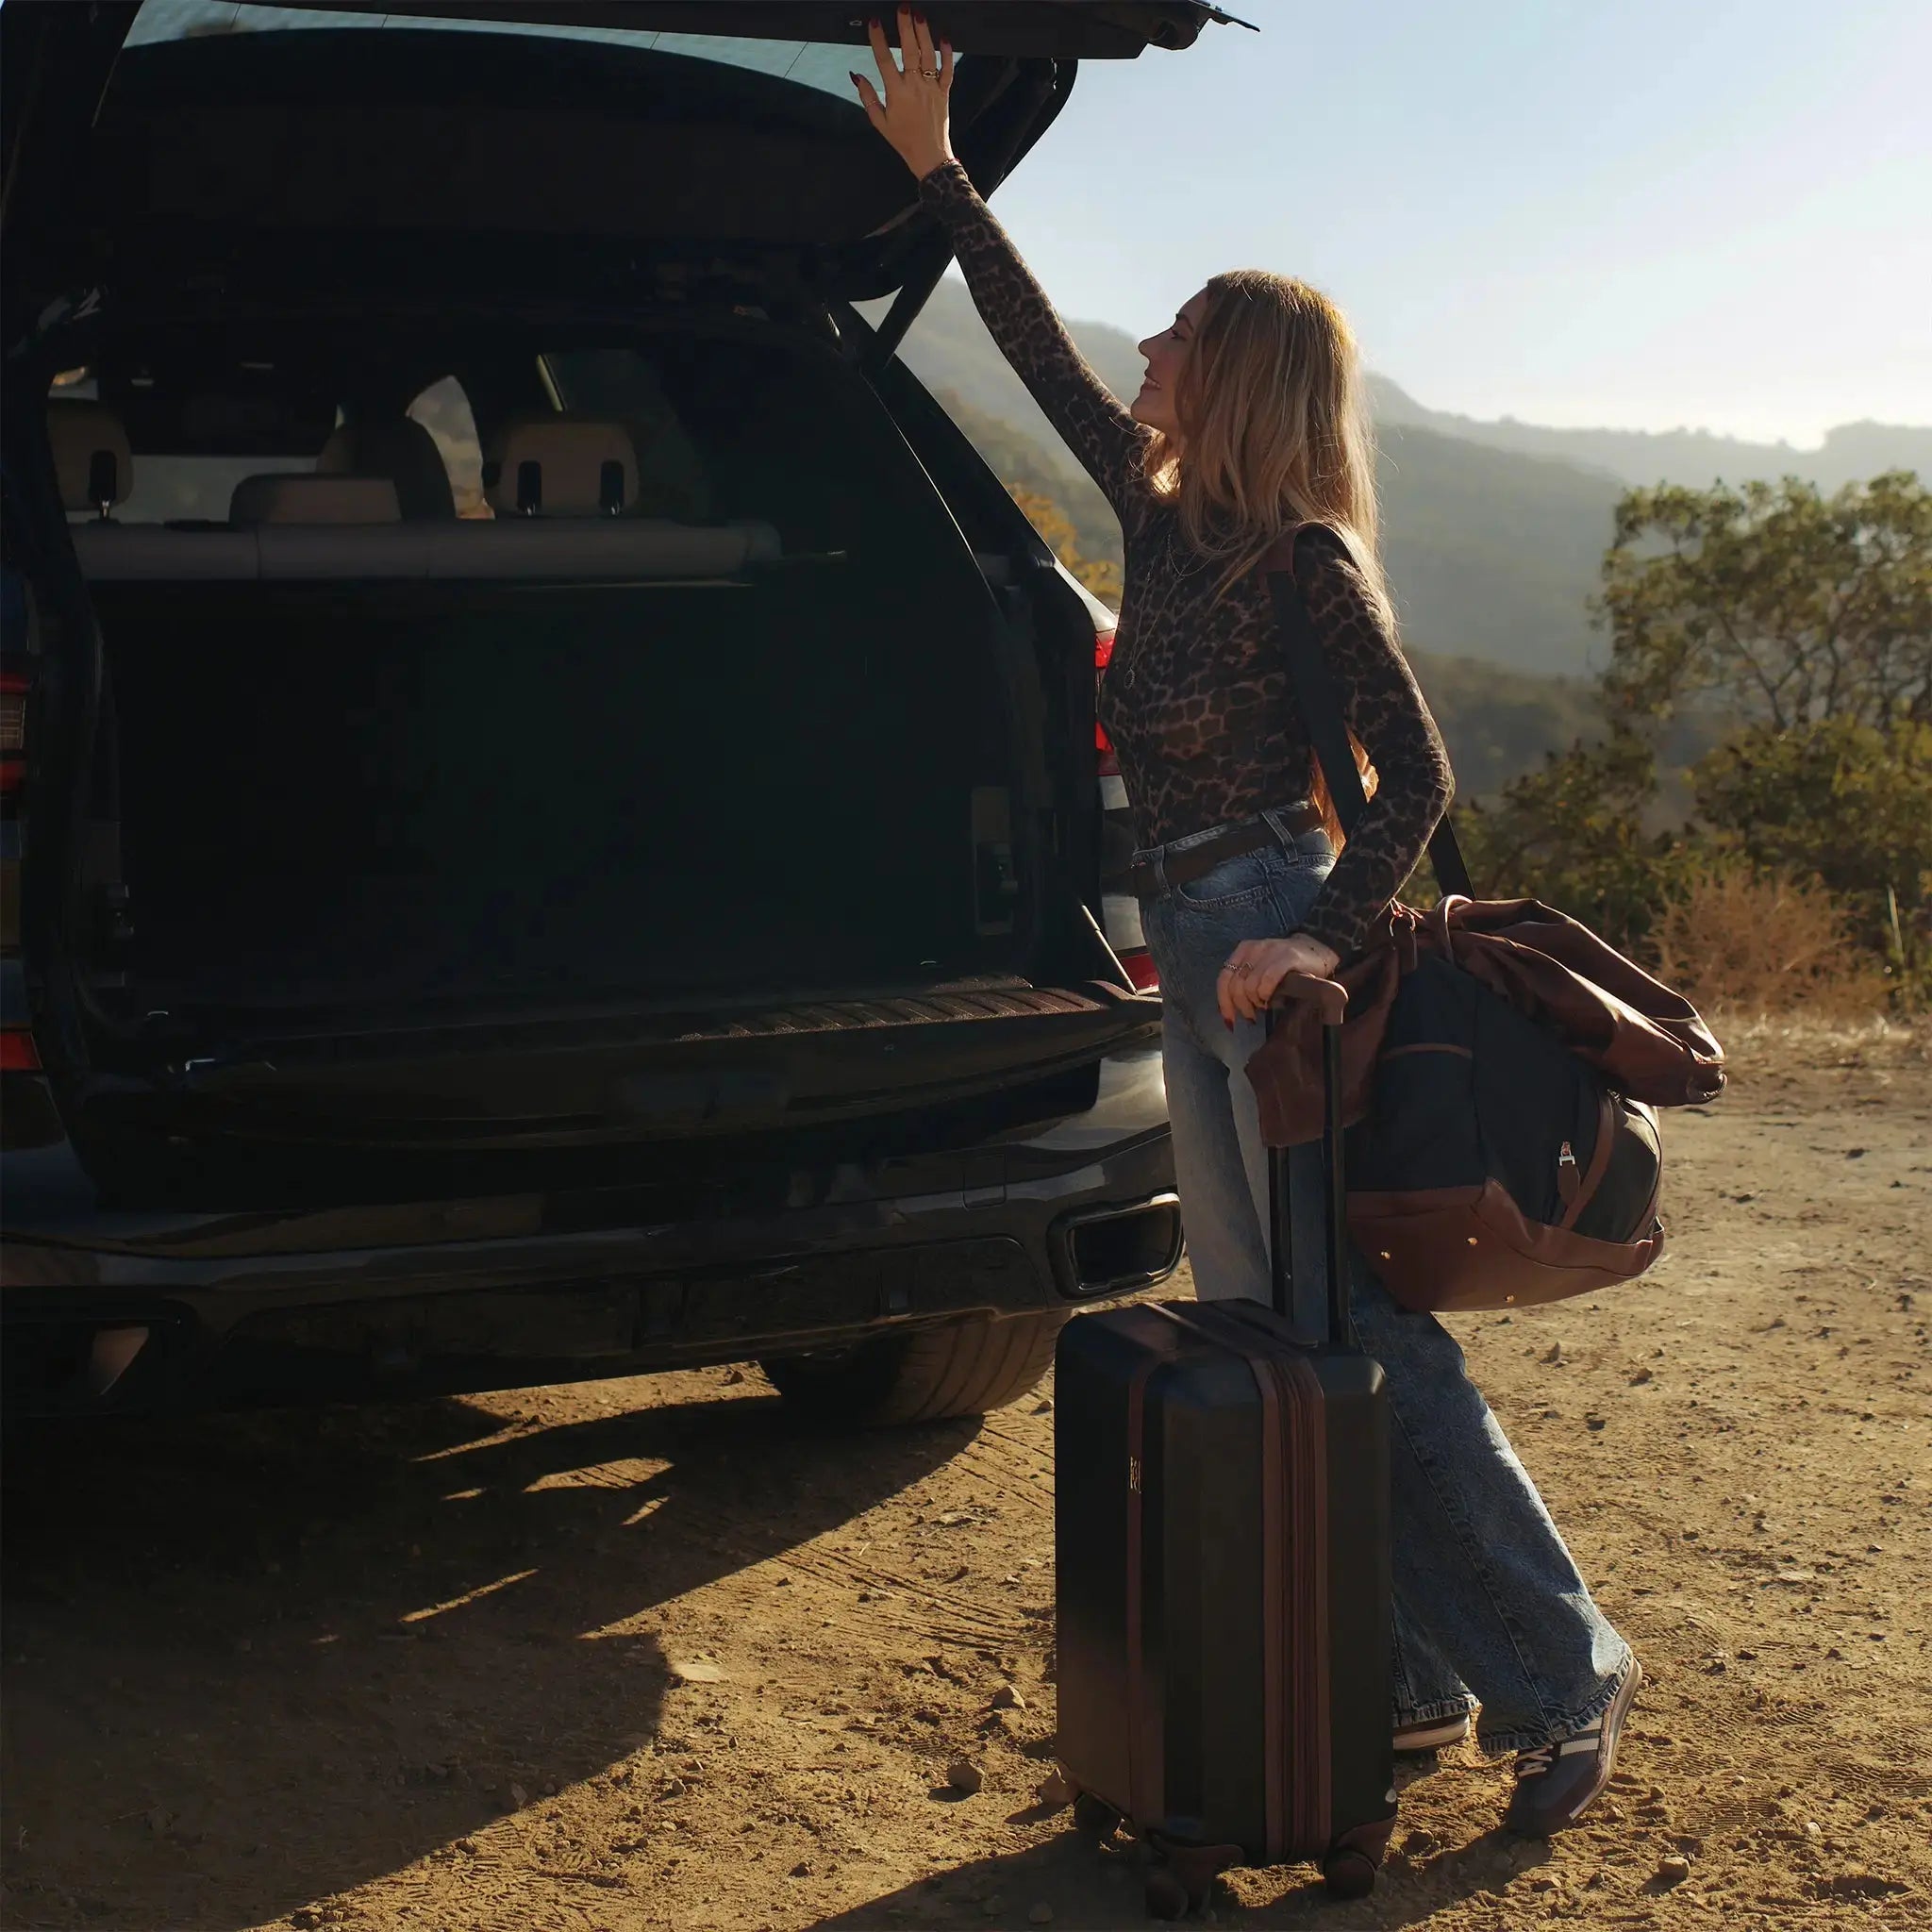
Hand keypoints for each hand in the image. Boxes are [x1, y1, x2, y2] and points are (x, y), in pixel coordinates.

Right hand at [852, 8, 954, 179]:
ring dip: (924, 34)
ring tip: (919, 15)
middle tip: (903, 8)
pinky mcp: (944, 92)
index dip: (878, 39)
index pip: (884, 60)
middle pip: (909, 51)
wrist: (929, 155)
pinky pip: (948, 69)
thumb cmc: (903, 139)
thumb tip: (856, 76)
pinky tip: (943, 37)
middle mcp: (914, 87)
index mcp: (896, 93)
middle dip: (905, 27)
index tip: (874, 22)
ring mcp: (931, 88)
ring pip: (928, 56)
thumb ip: (868, 97)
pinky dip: (947, 53)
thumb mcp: (879, 121)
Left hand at [1218, 935, 1342, 1027]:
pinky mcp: (1287, 956)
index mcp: (1243, 950)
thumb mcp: (1260, 969)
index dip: (1225, 1004)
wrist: (1317, 950)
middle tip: (1252, 1017)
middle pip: (1236, 985)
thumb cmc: (1286, 966)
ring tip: (1265, 1006)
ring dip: (1256, 1002)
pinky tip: (1271, 1000)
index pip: (1223, 979)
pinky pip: (1268, 980)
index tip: (1230, 1023)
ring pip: (1250, 986)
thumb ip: (1245, 983)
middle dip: (1242, 1006)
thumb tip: (1231, 1011)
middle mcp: (1254, 948)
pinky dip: (1266, 994)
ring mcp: (1270, 951)